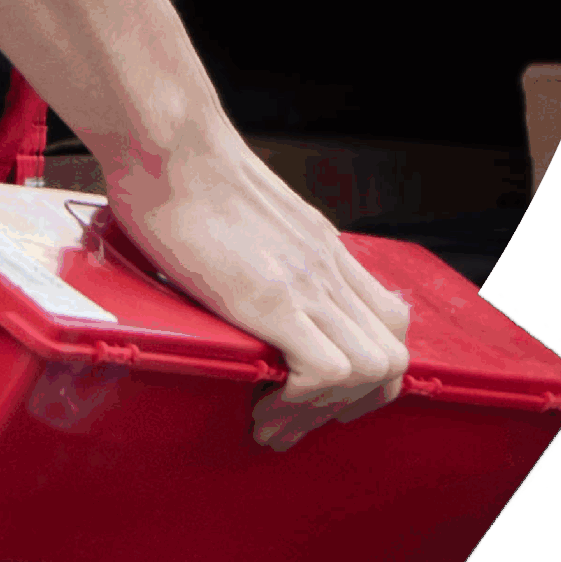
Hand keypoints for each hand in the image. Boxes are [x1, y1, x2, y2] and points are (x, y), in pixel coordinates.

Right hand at [96, 120, 412, 450]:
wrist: (167, 141)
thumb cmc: (179, 162)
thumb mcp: (239, 205)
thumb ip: (250, 239)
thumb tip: (221, 262)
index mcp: (319, 244)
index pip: (387, 317)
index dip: (368, 368)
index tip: (321, 391)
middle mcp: (326, 265)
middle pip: (393, 354)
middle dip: (355, 405)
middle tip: (300, 420)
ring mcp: (306, 282)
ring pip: (376, 369)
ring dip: (329, 410)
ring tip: (277, 420)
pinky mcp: (272, 299)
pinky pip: (326, 371)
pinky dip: (303, 400)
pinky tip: (264, 402)